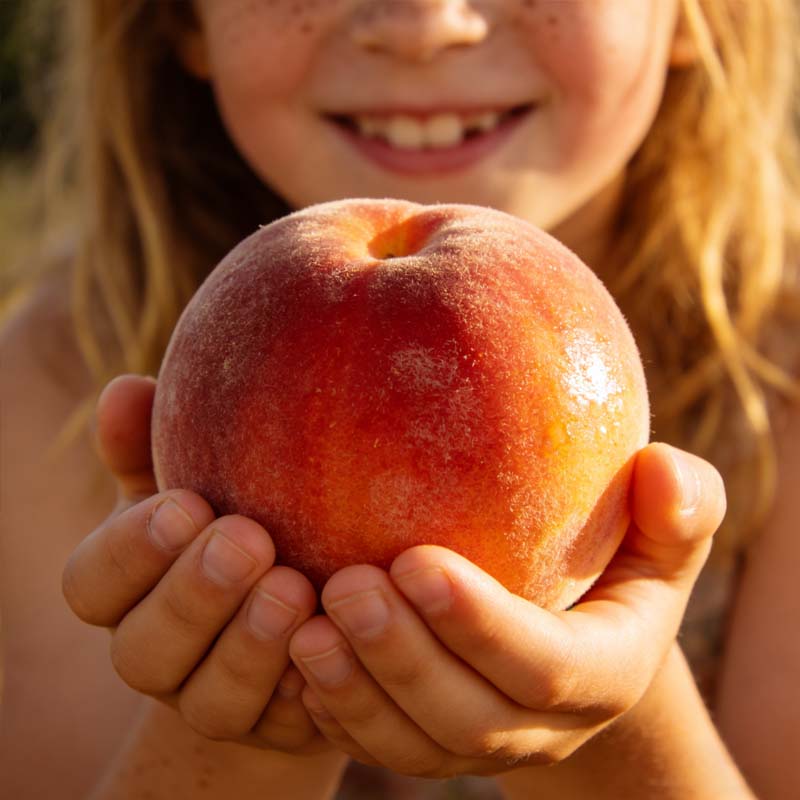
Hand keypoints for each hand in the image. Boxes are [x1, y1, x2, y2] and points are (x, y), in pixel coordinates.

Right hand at [62, 374, 327, 754]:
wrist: (298, 607)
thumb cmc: (244, 522)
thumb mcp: (204, 482)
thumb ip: (159, 445)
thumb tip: (126, 388)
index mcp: (127, 593)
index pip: (93, 583)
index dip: (131, 549)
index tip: (188, 502)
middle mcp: (156, 653)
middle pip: (143, 649)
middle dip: (193, 595)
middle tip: (249, 540)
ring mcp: (211, 700)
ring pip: (208, 699)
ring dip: (249, 645)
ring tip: (298, 589)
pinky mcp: (272, 727)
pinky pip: (281, 724)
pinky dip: (307, 687)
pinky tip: (340, 639)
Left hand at [287, 443, 725, 776]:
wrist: (580, 628)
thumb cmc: (622, 557)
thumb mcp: (664, 529)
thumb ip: (681, 503)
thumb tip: (659, 471)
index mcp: (604, 671)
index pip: (544, 665)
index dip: (481, 625)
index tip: (415, 561)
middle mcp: (541, 725)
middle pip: (469, 718)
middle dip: (403, 658)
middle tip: (346, 586)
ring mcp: (481, 740)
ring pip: (415, 745)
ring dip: (357, 694)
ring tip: (304, 630)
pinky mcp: (431, 739)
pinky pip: (380, 744)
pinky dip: (335, 713)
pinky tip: (296, 660)